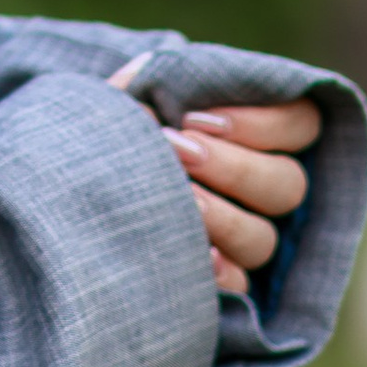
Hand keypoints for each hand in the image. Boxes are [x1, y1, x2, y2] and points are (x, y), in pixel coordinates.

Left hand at [109, 63, 319, 296]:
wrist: (63, 193)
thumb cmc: (106, 132)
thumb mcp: (126, 97)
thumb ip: (150, 81)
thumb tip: (154, 77)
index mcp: (253, 135)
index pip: (302, 124)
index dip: (264, 122)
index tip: (197, 117)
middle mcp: (260, 192)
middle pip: (287, 184)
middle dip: (233, 166)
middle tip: (178, 151)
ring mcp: (243, 241)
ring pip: (264, 238)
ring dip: (222, 217)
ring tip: (176, 197)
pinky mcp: (218, 283)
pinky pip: (240, 289)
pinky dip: (220, 273)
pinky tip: (195, 256)